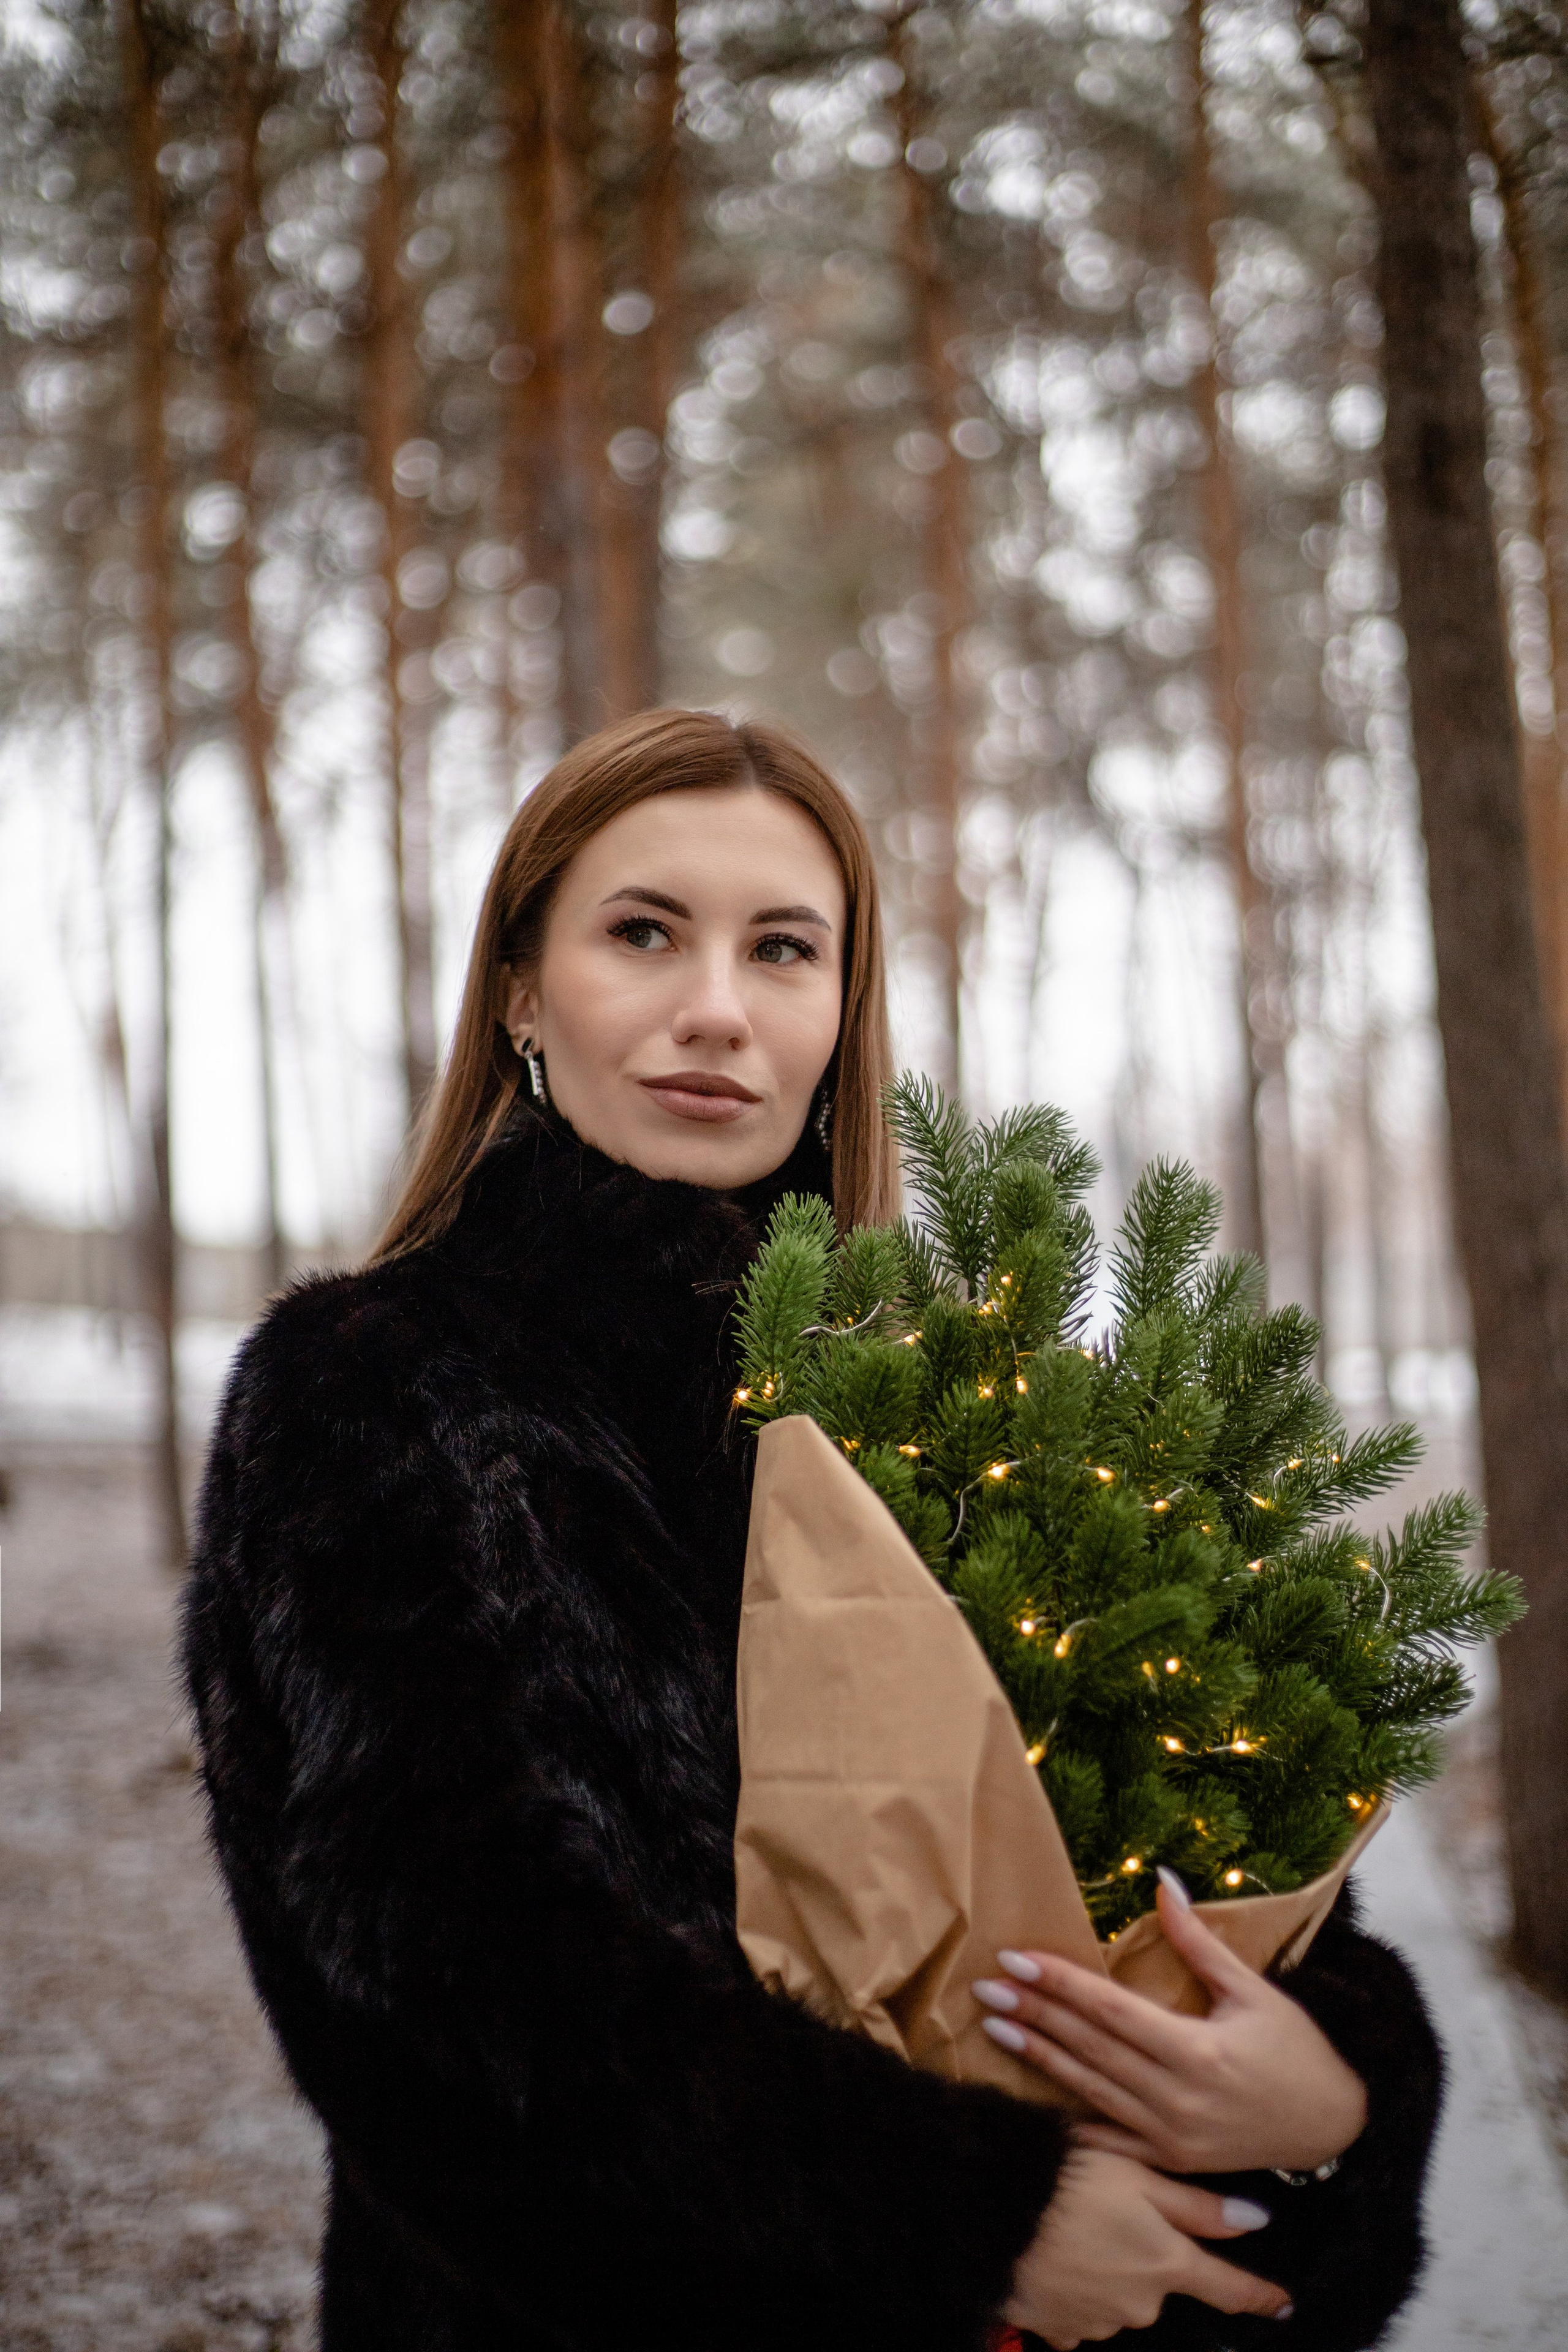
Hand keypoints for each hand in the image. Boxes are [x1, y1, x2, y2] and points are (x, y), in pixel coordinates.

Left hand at [974, 1871, 1366, 2175]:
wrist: (1336, 2128)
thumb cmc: (1298, 2050)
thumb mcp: (1253, 1990)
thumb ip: (1198, 1941)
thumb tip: (1162, 1880)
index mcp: (1197, 2052)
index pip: (1110, 2010)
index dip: (1059, 1984)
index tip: (1014, 1959)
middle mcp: (1177, 2098)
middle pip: (1090, 2047)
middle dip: (1034, 2015)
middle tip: (985, 1988)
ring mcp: (1171, 2136)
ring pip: (1090, 2089)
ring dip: (1038, 2058)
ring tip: (995, 2029)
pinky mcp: (1170, 2159)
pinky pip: (1110, 2137)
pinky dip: (1070, 2115)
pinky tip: (1030, 2095)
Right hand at [1004, 2148, 1291, 2347]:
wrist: (991, 2212)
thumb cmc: (1066, 2181)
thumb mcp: (1136, 2173)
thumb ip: (1197, 2205)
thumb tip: (1255, 2223)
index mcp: (1166, 2263)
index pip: (1227, 2287)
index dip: (1258, 2294)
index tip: (1282, 2303)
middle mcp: (1141, 2303)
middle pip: (1161, 2284)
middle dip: (1145, 2253)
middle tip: (1110, 2209)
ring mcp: (1099, 2322)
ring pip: (1120, 2296)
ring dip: (1108, 2269)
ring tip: (1074, 2227)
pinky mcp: (1059, 2330)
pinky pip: (1081, 2312)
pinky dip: (1075, 2288)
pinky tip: (1054, 2256)